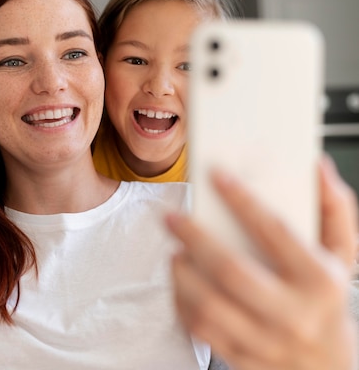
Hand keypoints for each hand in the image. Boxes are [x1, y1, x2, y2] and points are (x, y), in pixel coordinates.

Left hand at [166, 156, 357, 369]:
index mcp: (320, 281)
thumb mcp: (343, 254)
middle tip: (172, 217)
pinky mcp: (241, 357)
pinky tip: (180, 280)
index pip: (276, 233)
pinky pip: (200, 330)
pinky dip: (181, 301)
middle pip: (231, 271)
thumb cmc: (327, 297)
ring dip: (181, 274)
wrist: (327, 366)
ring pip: (208, 306)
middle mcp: (293, 314)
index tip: (216, 176)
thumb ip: (333, 209)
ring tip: (174, 251)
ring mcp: (265, 341)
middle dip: (195, 238)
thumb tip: (317, 166)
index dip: (243, 201)